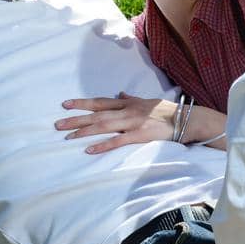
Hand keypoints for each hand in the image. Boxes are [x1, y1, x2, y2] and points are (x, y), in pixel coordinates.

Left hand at [56, 92, 174, 152]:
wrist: (186, 119)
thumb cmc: (166, 111)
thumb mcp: (146, 100)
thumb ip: (130, 99)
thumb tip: (119, 94)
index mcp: (128, 103)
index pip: (100, 102)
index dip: (82, 103)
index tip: (65, 105)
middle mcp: (127, 111)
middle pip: (97, 114)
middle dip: (76, 119)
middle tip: (58, 124)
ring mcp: (133, 123)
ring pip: (104, 126)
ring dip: (84, 131)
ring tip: (68, 137)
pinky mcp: (140, 135)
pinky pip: (118, 141)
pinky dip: (103, 145)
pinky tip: (90, 150)